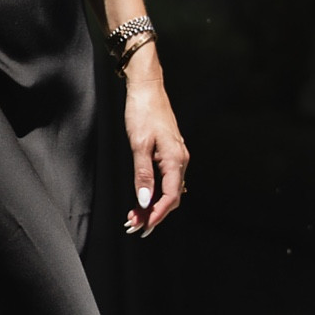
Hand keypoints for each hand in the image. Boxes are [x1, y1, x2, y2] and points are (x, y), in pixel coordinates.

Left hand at [121, 53, 188, 238]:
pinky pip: (166, 179)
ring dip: (153, 205)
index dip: (157, 215)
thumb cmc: (142, 112)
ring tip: (135, 216)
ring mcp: (176, 156)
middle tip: (134, 225)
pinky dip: (154, 192)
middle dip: (154, 214)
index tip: (143, 227)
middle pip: (171, 196)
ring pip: (168, 189)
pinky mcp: (169, 152)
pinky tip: (144, 198)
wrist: (146, 87)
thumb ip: (143, 174)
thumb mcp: (139, 144)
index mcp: (175, 159)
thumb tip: (145, 200)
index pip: (171, 197)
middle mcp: (180, 159)